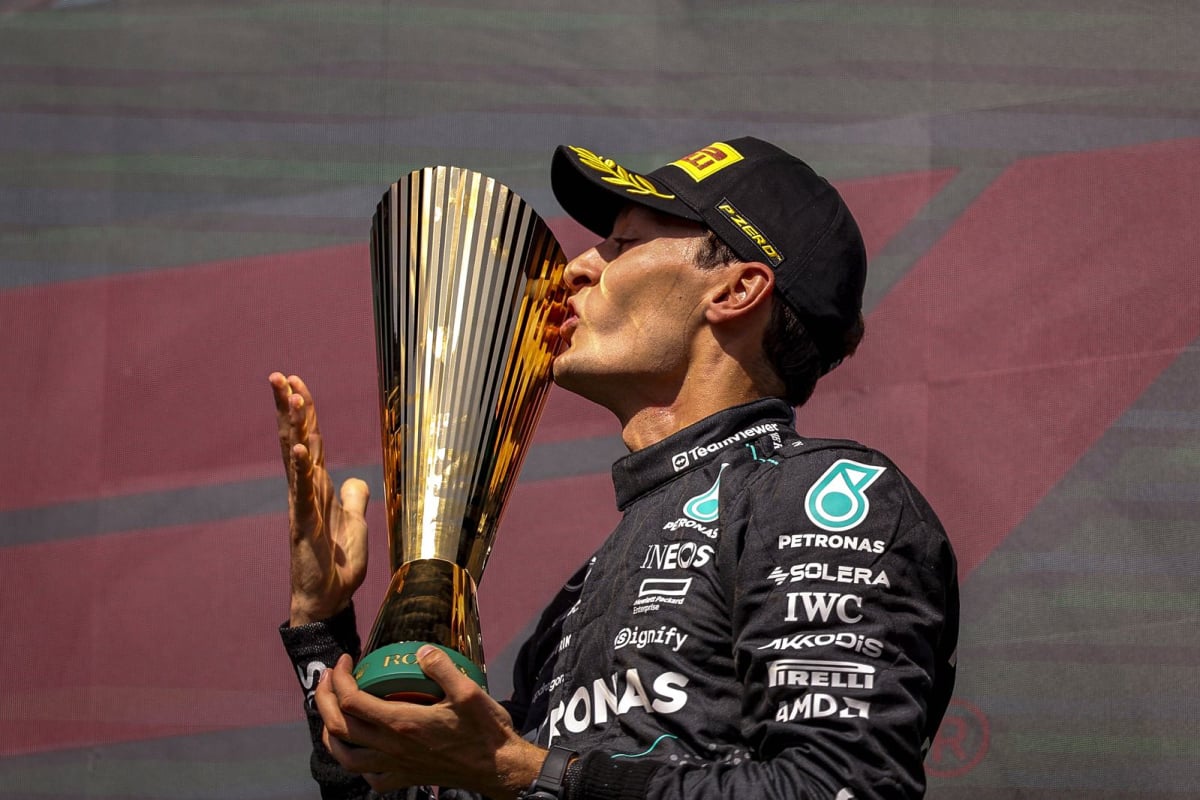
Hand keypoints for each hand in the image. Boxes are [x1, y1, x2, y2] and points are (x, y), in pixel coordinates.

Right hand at [270, 372, 368, 626]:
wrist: (326, 600)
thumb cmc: (335, 565)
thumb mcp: (353, 524)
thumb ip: (352, 500)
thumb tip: (354, 481)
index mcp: (317, 489)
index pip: (310, 442)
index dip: (304, 413)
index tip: (295, 383)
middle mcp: (305, 492)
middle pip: (296, 441)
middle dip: (289, 409)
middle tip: (279, 377)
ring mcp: (303, 507)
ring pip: (297, 459)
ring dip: (293, 427)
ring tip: (289, 397)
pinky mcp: (306, 526)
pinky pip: (305, 493)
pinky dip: (303, 471)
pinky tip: (301, 450)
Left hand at [315, 649, 546, 799]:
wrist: (499, 769)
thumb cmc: (485, 731)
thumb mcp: (469, 692)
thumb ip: (442, 668)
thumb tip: (420, 651)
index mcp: (403, 722)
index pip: (352, 701)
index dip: (340, 678)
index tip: (345, 660)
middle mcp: (392, 747)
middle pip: (339, 727)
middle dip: (324, 699)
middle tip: (328, 678)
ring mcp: (397, 766)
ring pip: (346, 757)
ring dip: (330, 734)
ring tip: (331, 714)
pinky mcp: (407, 778)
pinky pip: (370, 777)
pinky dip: (357, 762)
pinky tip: (363, 749)